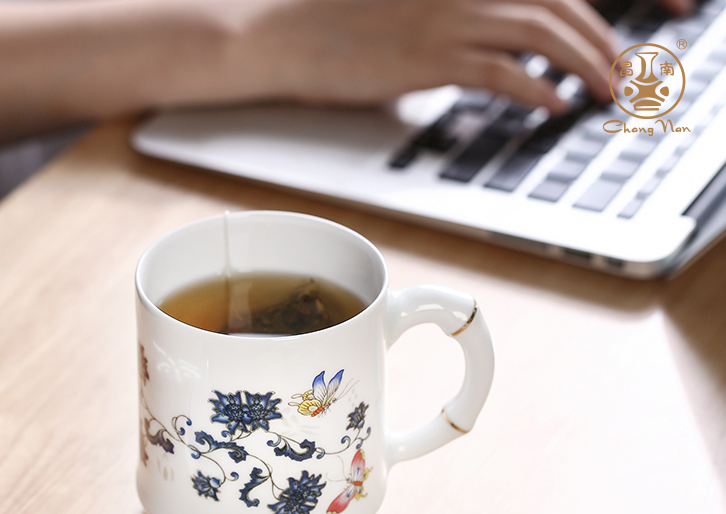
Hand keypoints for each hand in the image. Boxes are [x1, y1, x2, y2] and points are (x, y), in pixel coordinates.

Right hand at [233, 0, 620, 112]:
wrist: (285, 36)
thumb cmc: (338, 31)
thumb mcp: (407, 17)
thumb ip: (456, 27)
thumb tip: (491, 55)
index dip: (592, 11)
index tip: (618, 39)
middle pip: (557, 1)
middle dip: (603, 38)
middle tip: (625, 74)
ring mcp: (444, 18)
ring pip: (539, 31)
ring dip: (583, 62)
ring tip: (605, 92)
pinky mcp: (426, 58)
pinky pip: (498, 69)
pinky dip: (535, 87)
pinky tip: (554, 106)